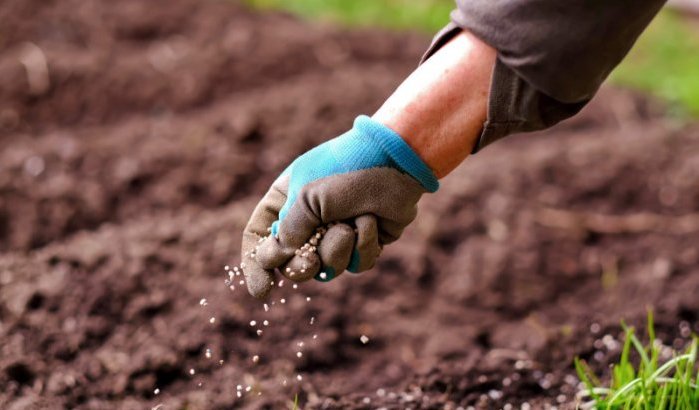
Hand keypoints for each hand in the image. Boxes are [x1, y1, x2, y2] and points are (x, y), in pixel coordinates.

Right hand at [241, 116, 438, 297]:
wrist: (396, 161)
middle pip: (291, 263)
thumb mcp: (307, 197)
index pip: (259, 237)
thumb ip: (288, 231)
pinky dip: (364, 246)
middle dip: (302, 267)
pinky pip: (356, 265)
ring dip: (337, 250)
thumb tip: (276, 260)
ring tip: (349, 225)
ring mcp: (337, 232)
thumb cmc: (346, 169)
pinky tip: (372, 222)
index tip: (263, 290)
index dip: (256, 265)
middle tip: (310, 263)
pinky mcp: (365, 242)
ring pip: (327, 268)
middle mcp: (308, 219)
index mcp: (285, 200)